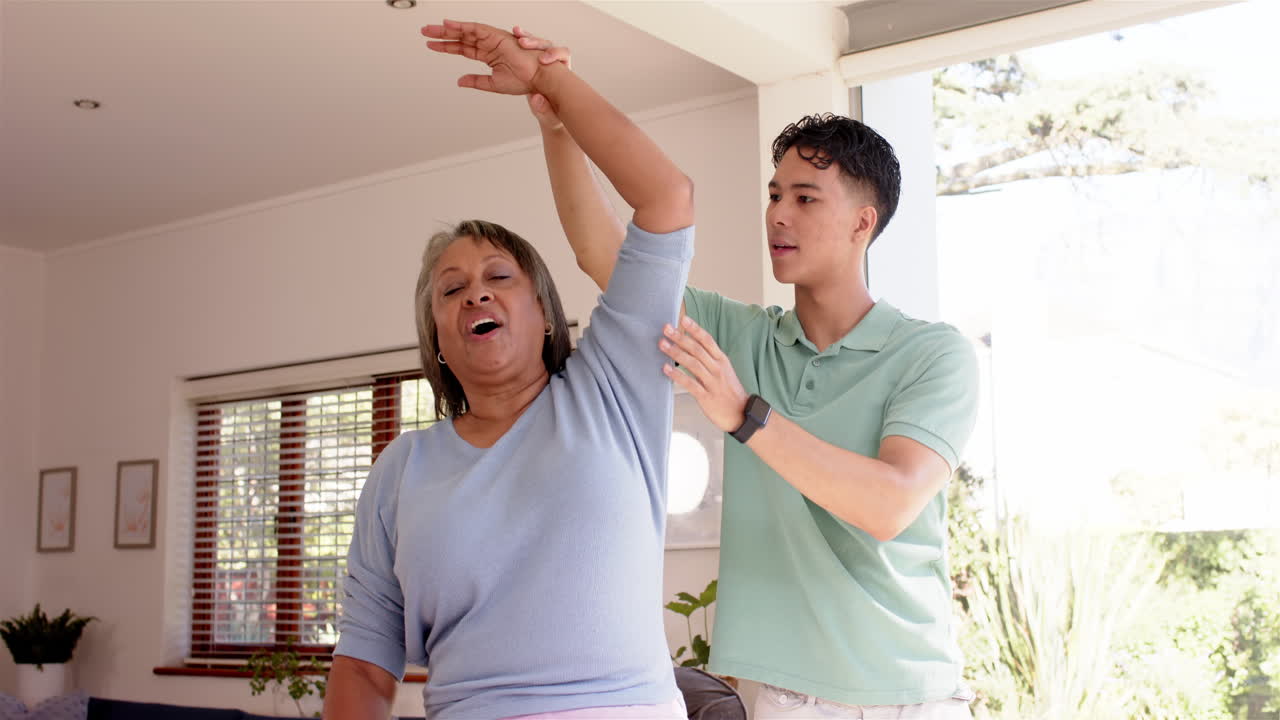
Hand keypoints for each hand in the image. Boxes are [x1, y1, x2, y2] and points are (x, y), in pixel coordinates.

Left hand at [422, 20, 543, 94]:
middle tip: (425, 32)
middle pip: (461, 37)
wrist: (538, 79)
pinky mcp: (497, 36)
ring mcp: (492, 39)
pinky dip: (462, 26)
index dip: (447, 46)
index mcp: (489, 55)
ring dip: (448, 29)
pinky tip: (448, 25)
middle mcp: (489, 44)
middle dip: (443, 35)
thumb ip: (476, 81)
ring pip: (466, 32)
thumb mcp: (493, 84)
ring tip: (431, 29)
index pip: (463, 48)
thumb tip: (460, 81)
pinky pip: (476, 29)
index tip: (431, 45)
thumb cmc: (523, 81)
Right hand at [512, 27, 571, 129]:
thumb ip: (543, 109)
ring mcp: (540, 57)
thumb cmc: (551, 113)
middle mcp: (553, 61)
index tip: (542, 59)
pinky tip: (511, 35)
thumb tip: (536, 99)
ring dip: (526, 37)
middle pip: (547, 44)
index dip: (554, 54)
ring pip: (535, 42)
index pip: (563, 54)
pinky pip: (524, 45)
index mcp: (562, 71)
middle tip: (524, 43)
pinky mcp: (528, 58)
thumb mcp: (549, 115)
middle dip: (536, 42)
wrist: (547, 111)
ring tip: (516, 33)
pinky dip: (518, 39)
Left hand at [660, 316, 749, 432]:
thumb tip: (690, 346)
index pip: (707, 340)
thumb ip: (709, 359)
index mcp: (722, 360)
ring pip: (693, 364)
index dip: (695, 329)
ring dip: (676, 353)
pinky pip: (690, 384)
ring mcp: (712, 383)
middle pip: (697, 349)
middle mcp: (718, 369)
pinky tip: (666, 369)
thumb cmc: (730, 392)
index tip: (683, 319)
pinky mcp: (706, 397)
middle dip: (680, 337)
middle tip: (666, 328)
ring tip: (662, 344)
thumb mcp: (724, 371)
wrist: (742, 414)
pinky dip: (677, 375)